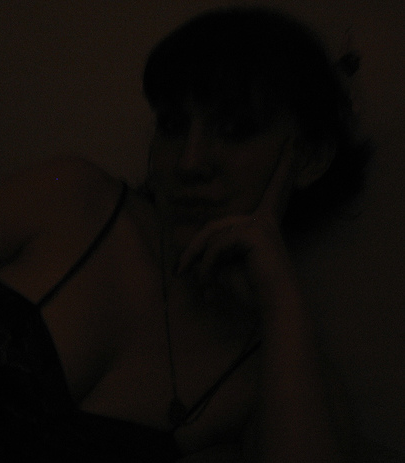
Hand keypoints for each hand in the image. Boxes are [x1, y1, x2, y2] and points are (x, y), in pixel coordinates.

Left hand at [177, 137, 296, 308]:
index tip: (295, 142)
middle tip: (180, 271)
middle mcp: (264, 219)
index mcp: (263, 224)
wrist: (273, 306)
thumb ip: (214, 252)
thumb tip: (192, 251)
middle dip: (195, 250)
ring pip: (213, 234)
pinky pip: (218, 244)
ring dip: (199, 260)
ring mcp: (261, 224)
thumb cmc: (253, 289)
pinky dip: (208, 264)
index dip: (283, 169)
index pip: (271, 192)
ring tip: (200, 284)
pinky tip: (209, 281)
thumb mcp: (228, 267)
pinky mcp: (255, 232)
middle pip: (215, 226)